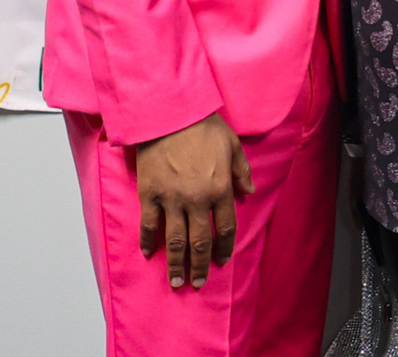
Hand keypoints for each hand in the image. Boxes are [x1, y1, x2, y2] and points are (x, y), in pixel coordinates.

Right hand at [136, 113, 254, 289]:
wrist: (170, 114)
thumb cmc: (204, 126)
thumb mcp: (232, 145)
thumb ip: (242, 171)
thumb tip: (249, 191)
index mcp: (221, 188)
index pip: (225, 228)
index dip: (223, 248)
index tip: (222, 261)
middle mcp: (198, 200)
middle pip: (200, 241)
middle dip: (200, 265)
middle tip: (198, 282)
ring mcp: (172, 199)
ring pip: (175, 240)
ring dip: (176, 264)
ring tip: (177, 282)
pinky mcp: (150, 194)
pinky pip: (149, 225)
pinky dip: (148, 242)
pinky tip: (149, 254)